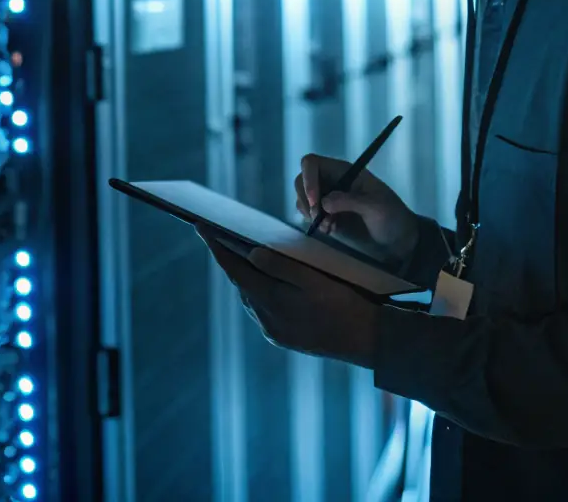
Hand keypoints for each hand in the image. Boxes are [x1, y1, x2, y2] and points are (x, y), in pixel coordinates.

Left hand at [199, 232, 378, 367]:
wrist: (367, 340)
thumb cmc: (345, 304)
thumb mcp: (315, 279)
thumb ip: (282, 266)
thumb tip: (251, 254)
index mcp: (272, 302)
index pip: (235, 270)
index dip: (216, 247)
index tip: (200, 227)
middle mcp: (267, 320)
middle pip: (241, 283)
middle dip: (230, 260)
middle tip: (221, 235)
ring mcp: (275, 331)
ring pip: (252, 297)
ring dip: (246, 276)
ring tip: (241, 253)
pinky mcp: (284, 337)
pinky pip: (263, 309)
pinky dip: (260, 291)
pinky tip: (267, 281)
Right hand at [296, 153, 418, 264]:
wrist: (399, 241)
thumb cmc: (392, 217)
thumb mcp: (375, 207)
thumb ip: (350, 201)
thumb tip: (324, 203)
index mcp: (344, 171)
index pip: (312, 163)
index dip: (308, 179)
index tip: (314, 202)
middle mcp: (332, 181)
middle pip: (301, 180)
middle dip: (305, 200)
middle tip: (317, 218)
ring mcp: (328, 199)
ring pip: (302, 198)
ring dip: (309, 213)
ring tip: (329, 227)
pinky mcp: (327, 216)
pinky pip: (308, 215)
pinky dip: (314, 224)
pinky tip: (331, 230)